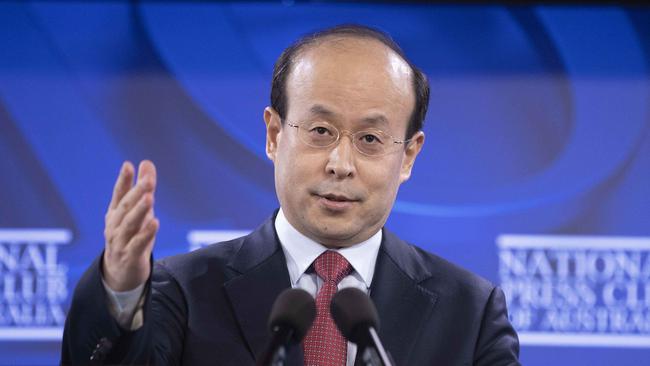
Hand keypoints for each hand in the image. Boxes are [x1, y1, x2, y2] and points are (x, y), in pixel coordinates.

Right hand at [102, 160, 158, 291]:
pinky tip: (155, 223)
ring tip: (150, 198)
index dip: (123, 180)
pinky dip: (146, 234)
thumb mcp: (138, 211)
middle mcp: (114, 226)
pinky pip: (138, 244)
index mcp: (115, 213)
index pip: (119, 194)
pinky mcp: (129, 256)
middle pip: (126, 207)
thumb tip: (147, 162)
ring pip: (130, 224)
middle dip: (137, 193)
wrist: (120, 273)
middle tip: (148, 180)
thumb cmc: (130, 236)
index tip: (128, 165)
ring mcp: (120, 242)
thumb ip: (143, 188)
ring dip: (140, 210)